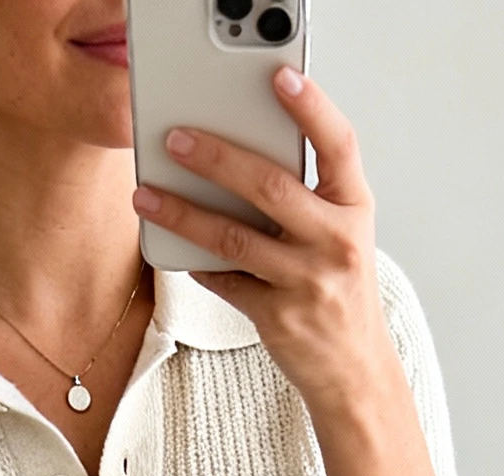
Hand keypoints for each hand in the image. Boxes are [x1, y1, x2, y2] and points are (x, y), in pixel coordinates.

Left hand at [132, 69, 393, 427]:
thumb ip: (307, 197)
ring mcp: (308, 282)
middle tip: (176, 139)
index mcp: (355, 208)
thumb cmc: (339, 290)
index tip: (279, 77)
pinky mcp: (279, 318)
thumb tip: (237, 157)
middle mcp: (337, 242)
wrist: (354, 370)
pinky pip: (226, 282)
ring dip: (184, 214)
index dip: (311, 108)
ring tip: (148, 196)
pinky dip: (199, 264)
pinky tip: (179, 249)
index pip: (339, 145)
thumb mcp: (341, 235)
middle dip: (217, 158)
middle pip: (270, 187)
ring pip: (234, 238)